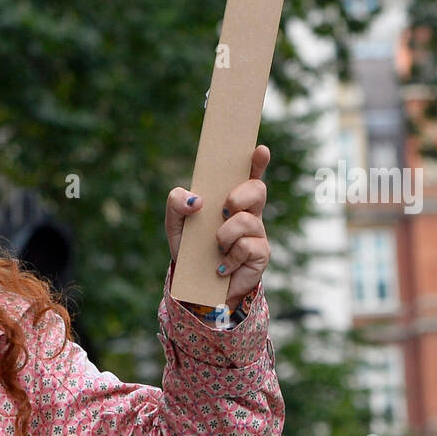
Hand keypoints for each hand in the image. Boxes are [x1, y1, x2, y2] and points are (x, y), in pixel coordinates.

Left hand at [166, 144, 270, 311]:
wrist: (197, 286)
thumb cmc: (190, 249)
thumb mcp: (175, 224)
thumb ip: (176, 203)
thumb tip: (196, 199)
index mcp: (230, 198)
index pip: (247, 174)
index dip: (256, 161)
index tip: (259, 149)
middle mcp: (248, 212)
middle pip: (258, 189)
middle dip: (241, 195)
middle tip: (225, 208)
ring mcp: (257, 233)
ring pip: (247, 221)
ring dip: (225, 234)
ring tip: (216, 246)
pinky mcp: (261, 254)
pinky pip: (247, 247)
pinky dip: (230, 257)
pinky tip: (222, 266)